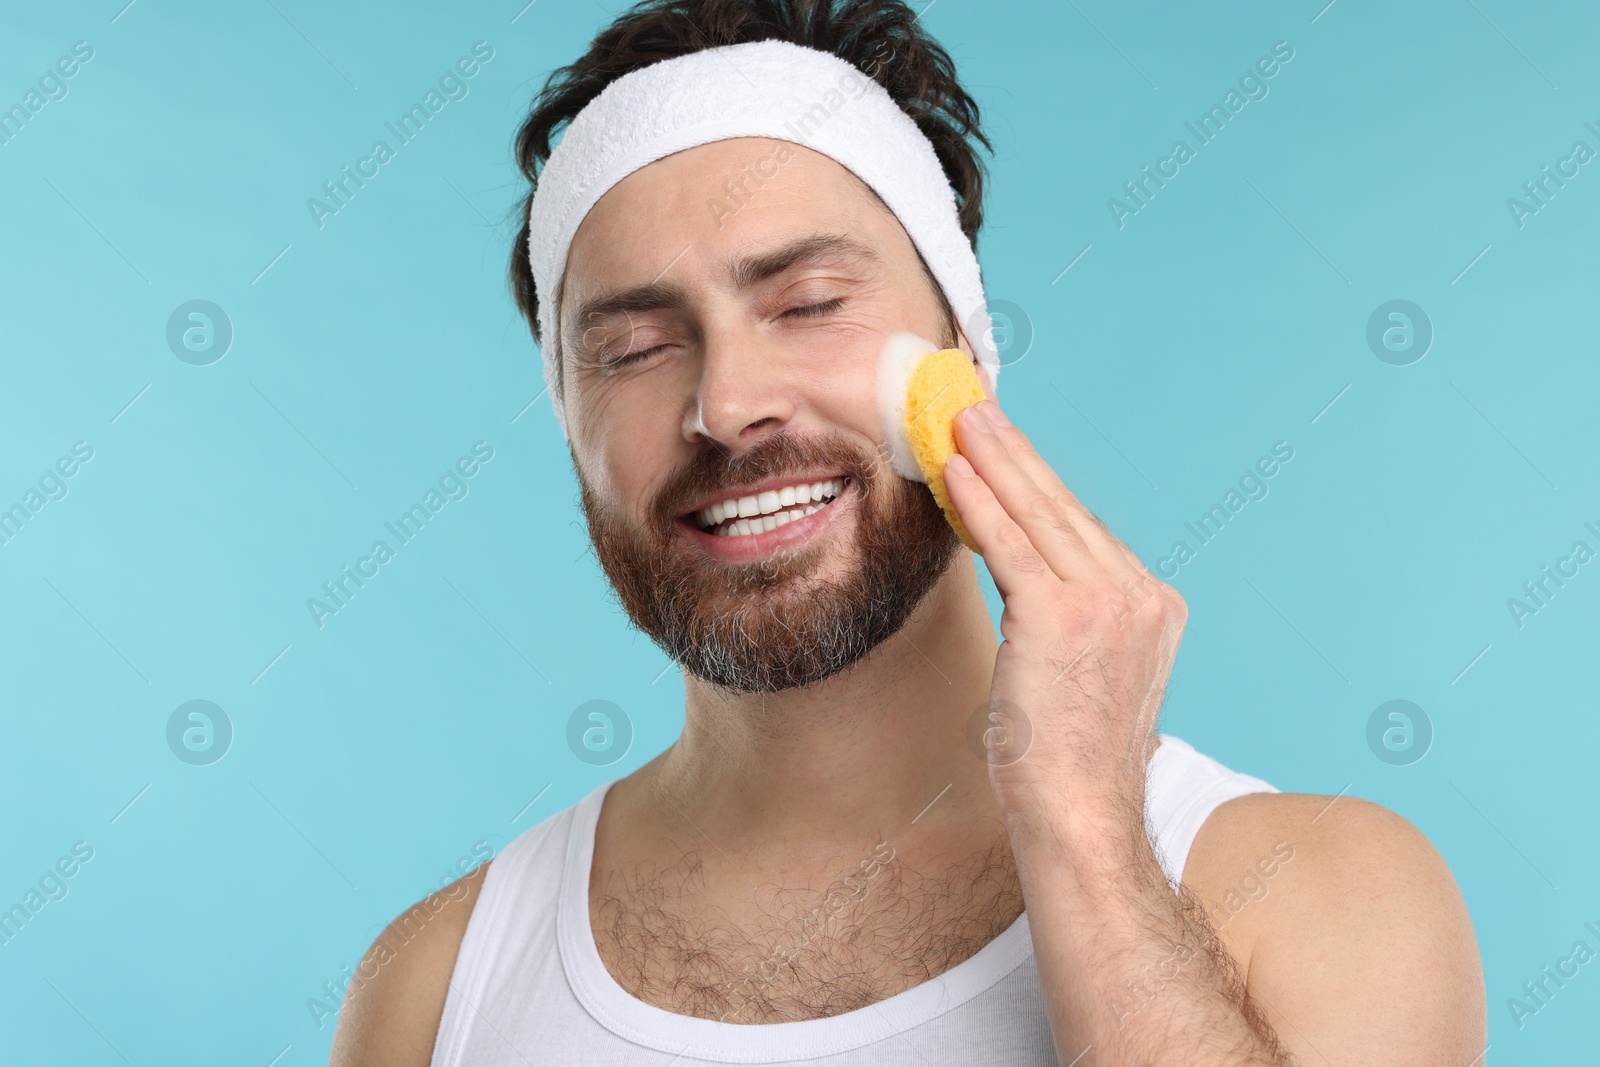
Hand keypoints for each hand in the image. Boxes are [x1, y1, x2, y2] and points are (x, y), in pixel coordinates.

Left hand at [943, 399, 1187, 843]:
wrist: (1079, 817)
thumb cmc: (1066, 759)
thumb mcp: (1082, 673)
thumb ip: (1068, 616)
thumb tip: (1021, 572)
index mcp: (1154, 607)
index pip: (1084, 530)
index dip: (1038, 484)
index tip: (1006, 447)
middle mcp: (1143, 596)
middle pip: (1064, 509)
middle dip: (1014, 454)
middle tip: (975, 409)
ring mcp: (1110, 603)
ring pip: (1038, 516)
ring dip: (993, 461)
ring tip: (958, 421)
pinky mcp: (1064, 616)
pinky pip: (1010, 545)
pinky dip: (979, 503)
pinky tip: (953, 471)